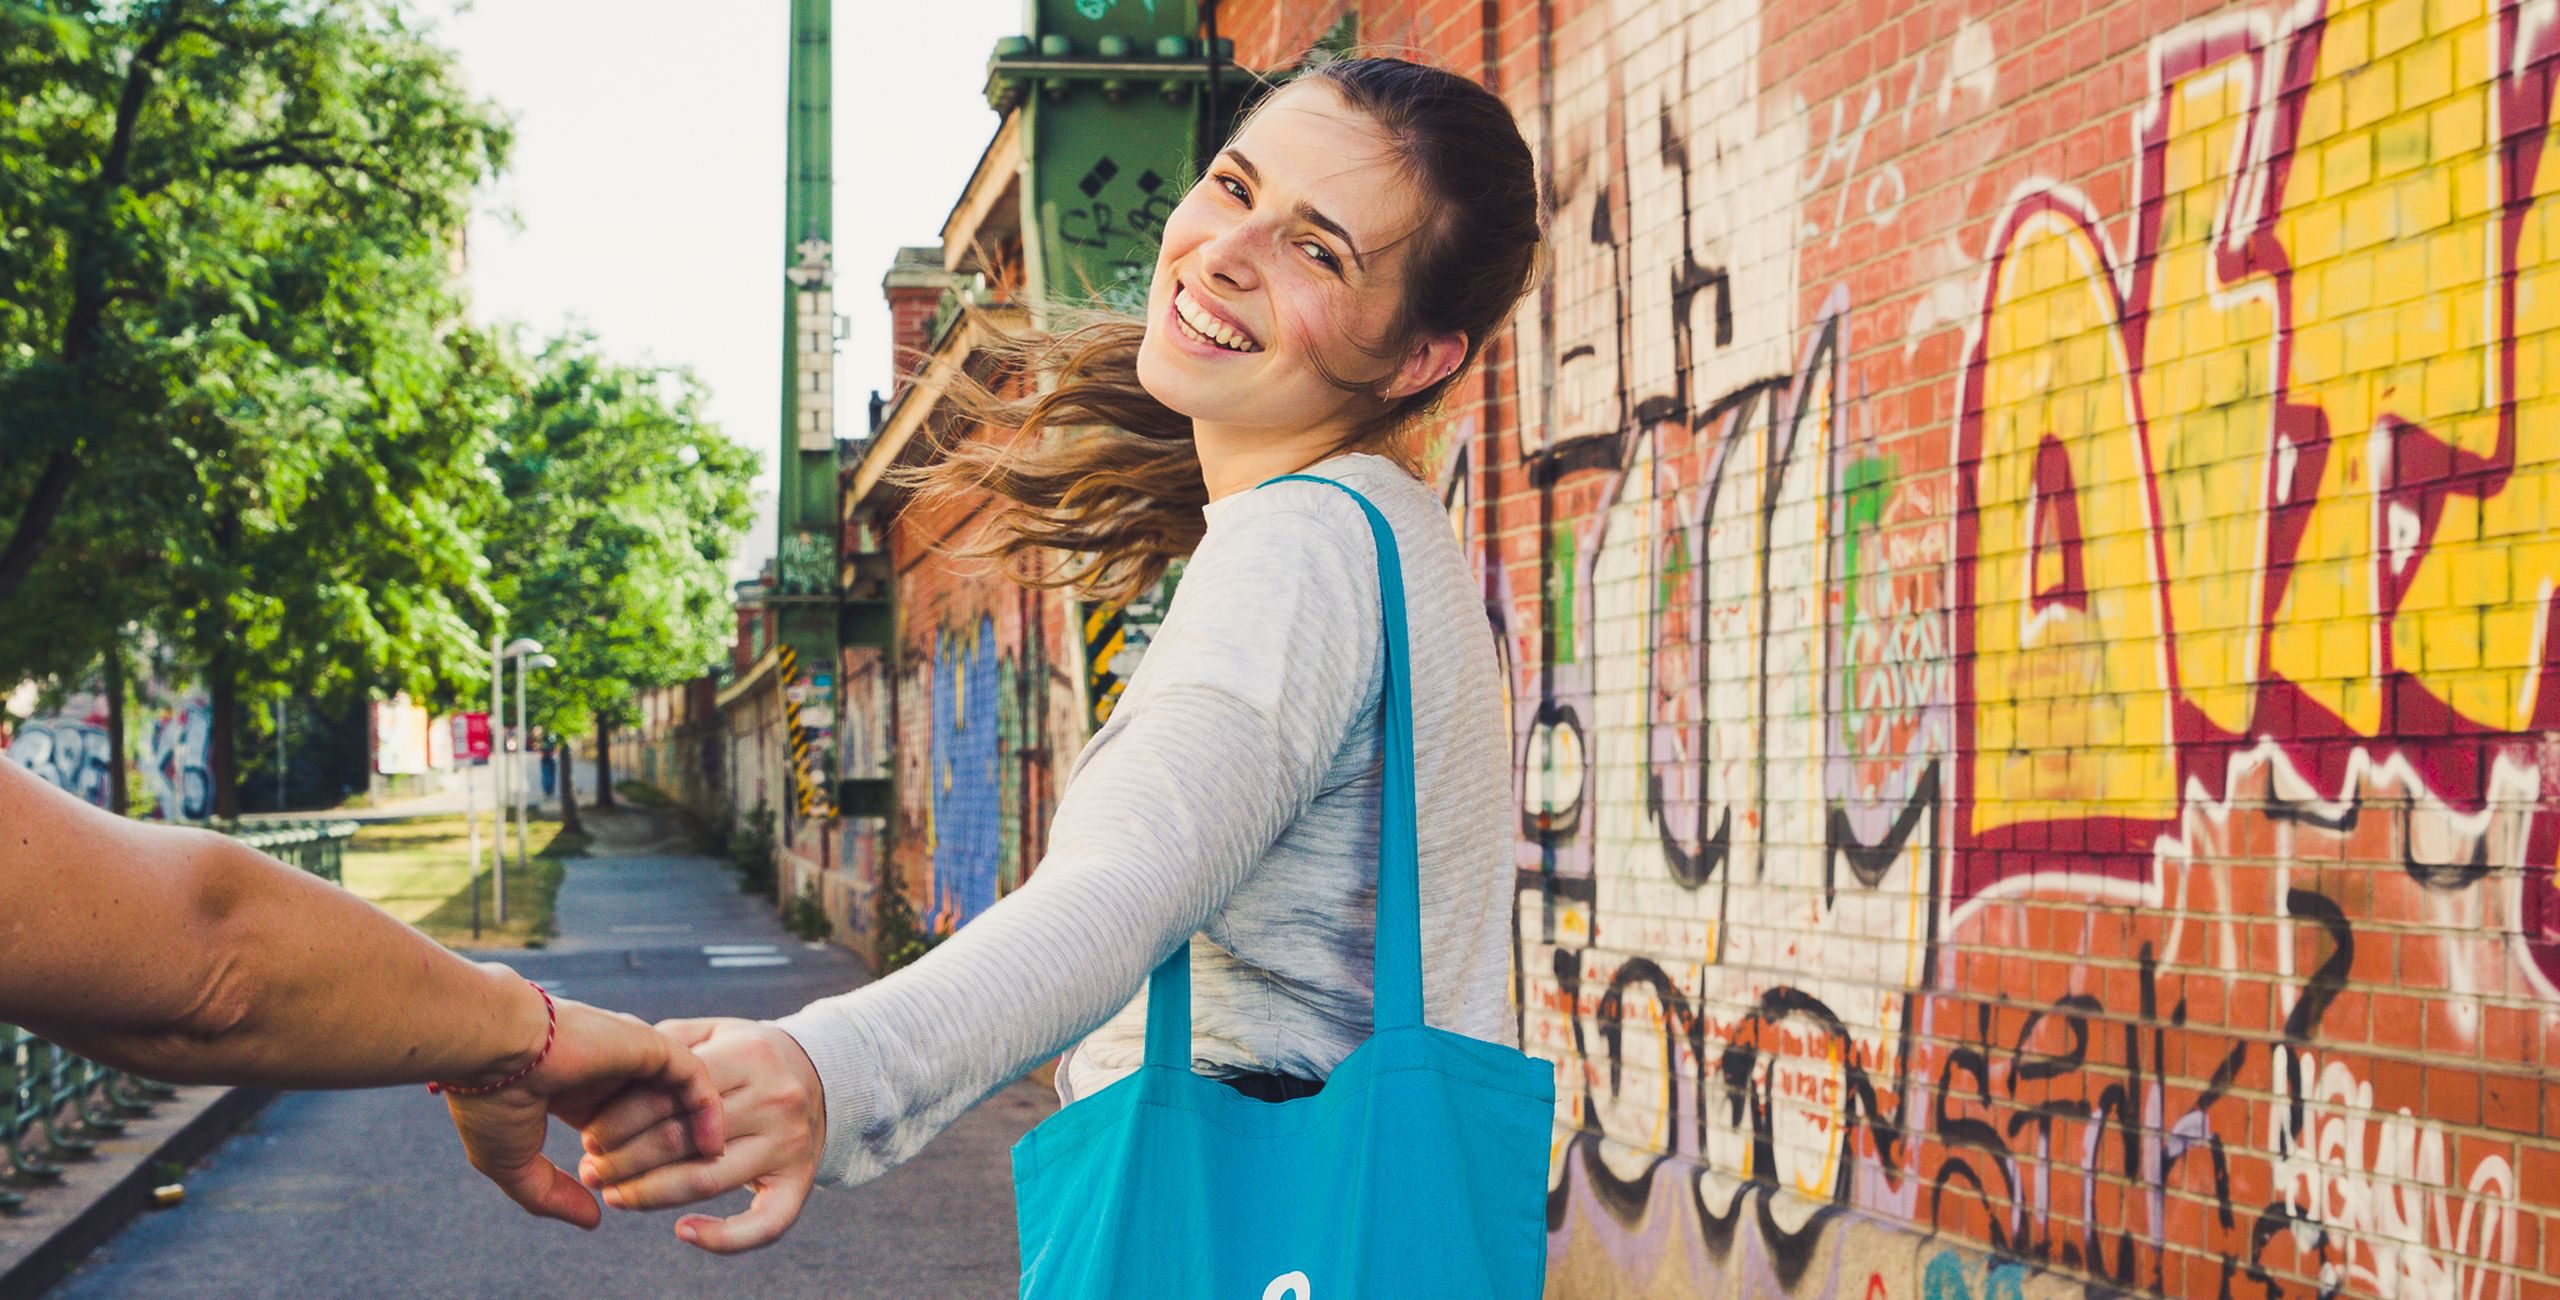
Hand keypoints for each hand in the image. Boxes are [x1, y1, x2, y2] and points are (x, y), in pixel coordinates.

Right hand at [444, 998, 726, 1228]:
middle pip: (656, 1118)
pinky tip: (713, 1146)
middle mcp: (606, 1073)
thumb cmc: (489, 1101)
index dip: (627, 1170)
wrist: (490, 1046)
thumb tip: (594, 1219)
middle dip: (665, 1160)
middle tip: (668, 1191)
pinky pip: (695, 1078)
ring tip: (707, 1171)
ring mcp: (629, 1056)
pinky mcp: (650, 1046)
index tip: (619, 1199)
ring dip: (690, 1136)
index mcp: (573, 1094)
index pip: (620, 1132)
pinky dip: (708, 1110)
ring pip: (677, 1099)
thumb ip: (551, 1194)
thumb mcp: (512, 1162)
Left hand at [575, 1017, 824, 1252]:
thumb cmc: (751, 1056)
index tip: (588, 1134)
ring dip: (650, 1195)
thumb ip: (672, 1041)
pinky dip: (723, 1238)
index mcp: (749, 1055)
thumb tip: (616, 1064)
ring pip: (706, 1180)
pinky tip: (683, 1232)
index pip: (672, 1094)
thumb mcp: (718, 1031)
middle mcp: (774, 1100)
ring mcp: (789, 1143)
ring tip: (614, 1196)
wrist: (825, 1074)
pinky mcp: (800, 1180)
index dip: (621, 1118)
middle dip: (624, 1160)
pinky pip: (764, 1223)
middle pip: (683, 1139)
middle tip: (590, 1170)